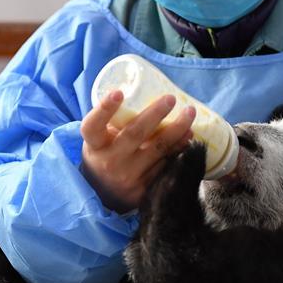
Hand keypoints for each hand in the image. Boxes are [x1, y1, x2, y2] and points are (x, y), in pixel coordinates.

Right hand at [79, 90, 194, 213]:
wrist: (104, 194)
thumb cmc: (104, 153)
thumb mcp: (100, 139)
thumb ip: (114, 120)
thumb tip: (143, 88)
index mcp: (94, 145)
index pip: (93, 126)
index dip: (104, 109)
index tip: (118, 92)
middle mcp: (109, 162)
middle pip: (134, 134)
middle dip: (155, 114)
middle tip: (171, 98)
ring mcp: (128, 178)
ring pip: (157, 150)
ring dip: (177, 131)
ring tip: (189, 114)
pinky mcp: (144, 190)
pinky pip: (166, 165)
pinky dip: (179, 149)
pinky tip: (188, 137)